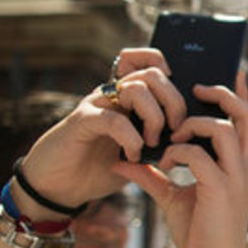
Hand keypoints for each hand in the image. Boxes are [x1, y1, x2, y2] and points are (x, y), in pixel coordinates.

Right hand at [18, 48, 182, 213]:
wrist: (59, 186)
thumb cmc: (99, 168)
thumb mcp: (136, 153)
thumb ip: (156, 141)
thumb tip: (187, 138)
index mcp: (126, 97)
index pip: (147, 61)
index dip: (166, 66)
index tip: (180, 93)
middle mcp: (112, 94)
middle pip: (152, 75)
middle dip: (173, 101)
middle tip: (176, 130)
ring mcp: (96, 104)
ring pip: (136, 89)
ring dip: (154, 118)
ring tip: (152, 142)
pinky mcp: (82, 121)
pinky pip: (114, 118)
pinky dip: (131, 138)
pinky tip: (133, 155)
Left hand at [115, 72, 247, 247]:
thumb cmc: (200, 236)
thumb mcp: (172, 199)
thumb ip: (152, 177)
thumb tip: (121, 164)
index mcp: (239, 165)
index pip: (246, 118)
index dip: (237, 91)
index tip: (223, 70)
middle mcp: (244, 167)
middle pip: (244, 113)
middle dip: (221, 93)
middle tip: (195, 87)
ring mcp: (236, 178)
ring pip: (224, 128)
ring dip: (194, 123)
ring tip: (172, 134)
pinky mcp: (222, 190)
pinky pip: (200, 155)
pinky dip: (178, 152)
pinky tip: (164, 163)